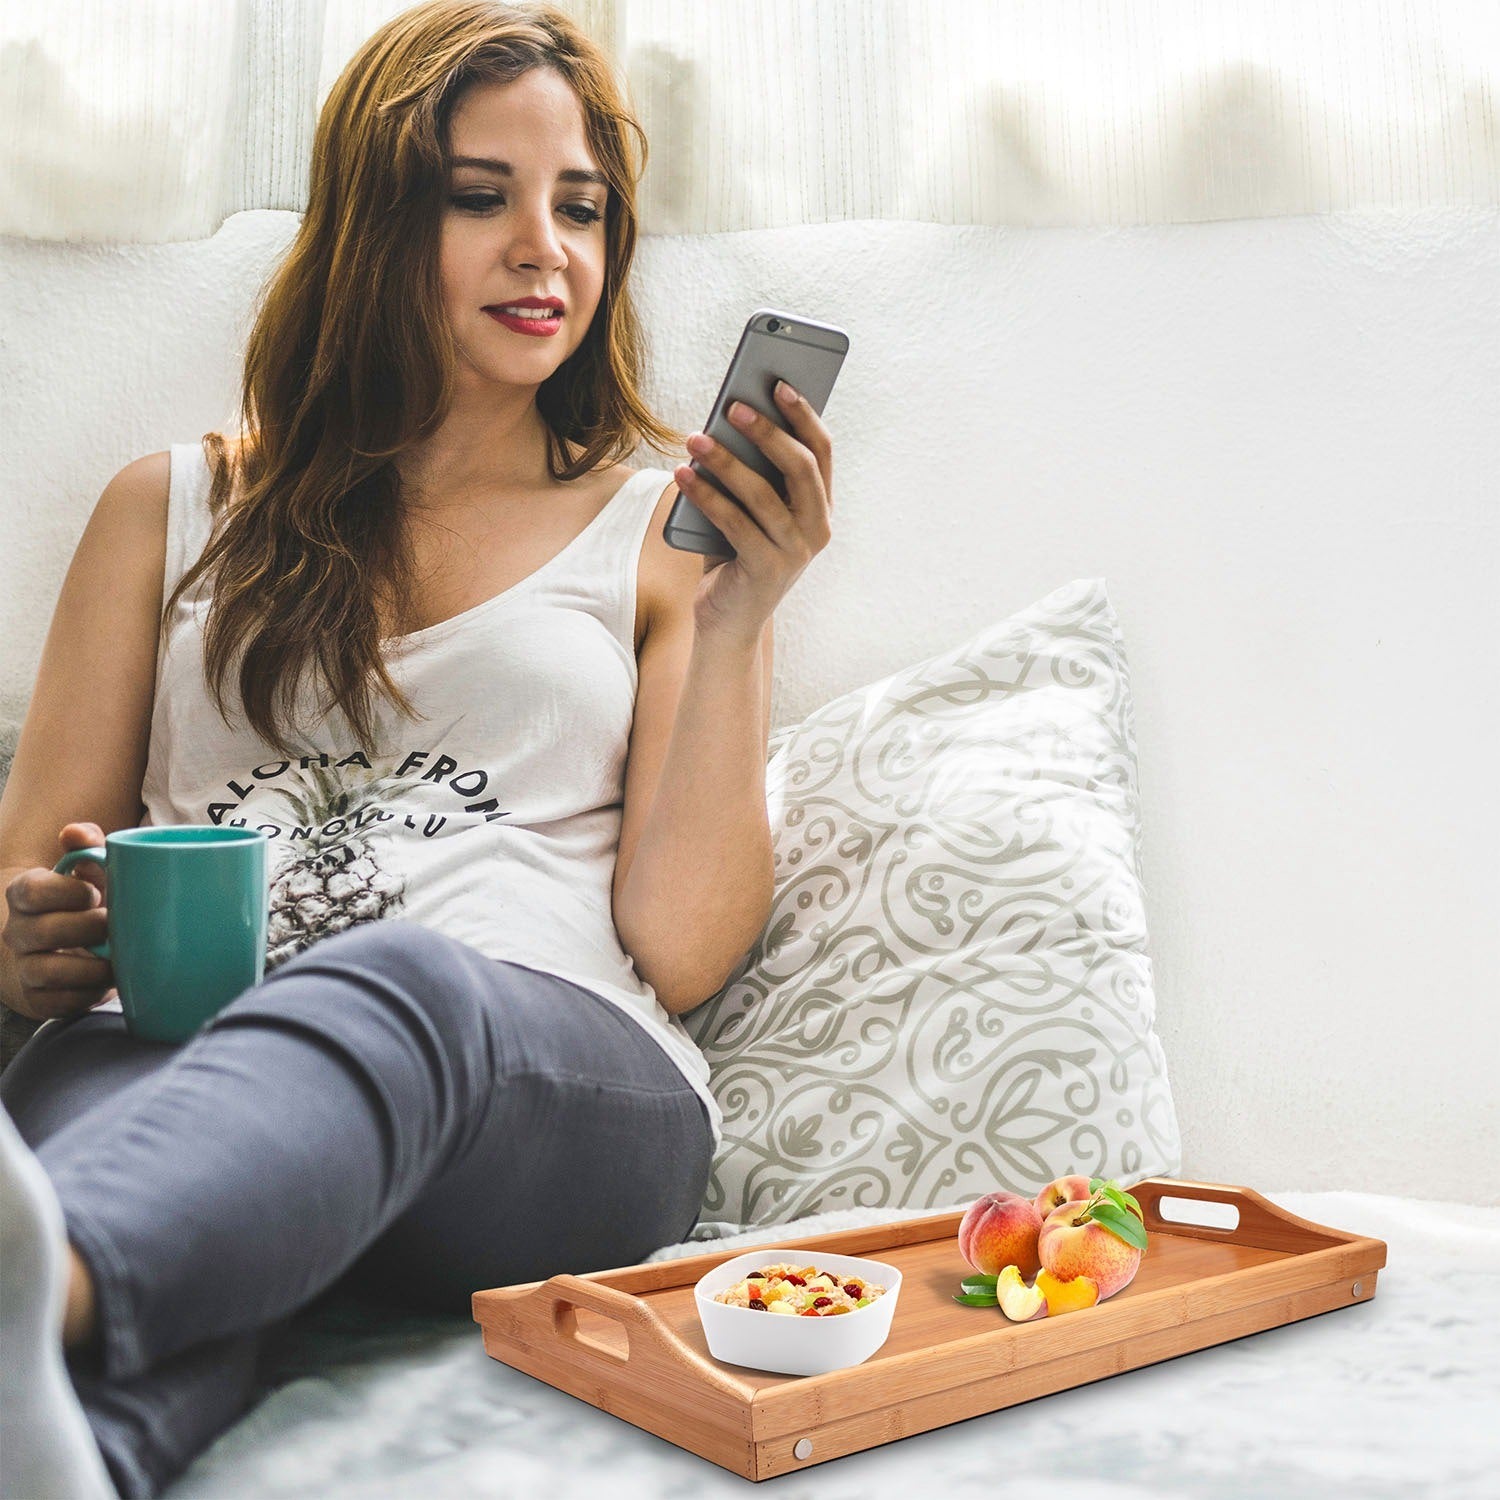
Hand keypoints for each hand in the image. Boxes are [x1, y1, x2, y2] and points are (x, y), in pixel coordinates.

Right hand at [1, 822, 114, 1022]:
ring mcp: (25, 967)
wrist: (70, 947)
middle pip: (43, 931)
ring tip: (118, 959)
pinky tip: (109, 982)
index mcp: (26, 893)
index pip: (31, 891)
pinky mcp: (39, 999)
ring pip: (46, 971)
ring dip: (90, 967)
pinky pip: (58, 1003)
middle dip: (86, 929)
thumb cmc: (86, 902)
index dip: (66, 892)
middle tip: (115, 926)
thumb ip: (86, 846)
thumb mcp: (89, 872)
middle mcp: (18, 931)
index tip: (96, 894)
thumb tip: (76, 832)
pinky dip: (88, 994)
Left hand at [673, 379, 833, 647]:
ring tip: (695, 438)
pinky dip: (706, 495)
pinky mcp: (766, 571)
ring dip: (726, 461)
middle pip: (801, 467)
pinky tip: (682, 474)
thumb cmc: (735, 555)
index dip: (803, 414)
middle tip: (733, 406)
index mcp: (819, 507)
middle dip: (768, 432)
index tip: (779, 382)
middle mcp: (817, 529)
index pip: (821, 451)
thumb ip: (749, 474)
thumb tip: (725, 421)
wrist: (727, 623)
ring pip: (764, 494)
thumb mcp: (747, 510)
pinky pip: (734, 523)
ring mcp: (795, 552)